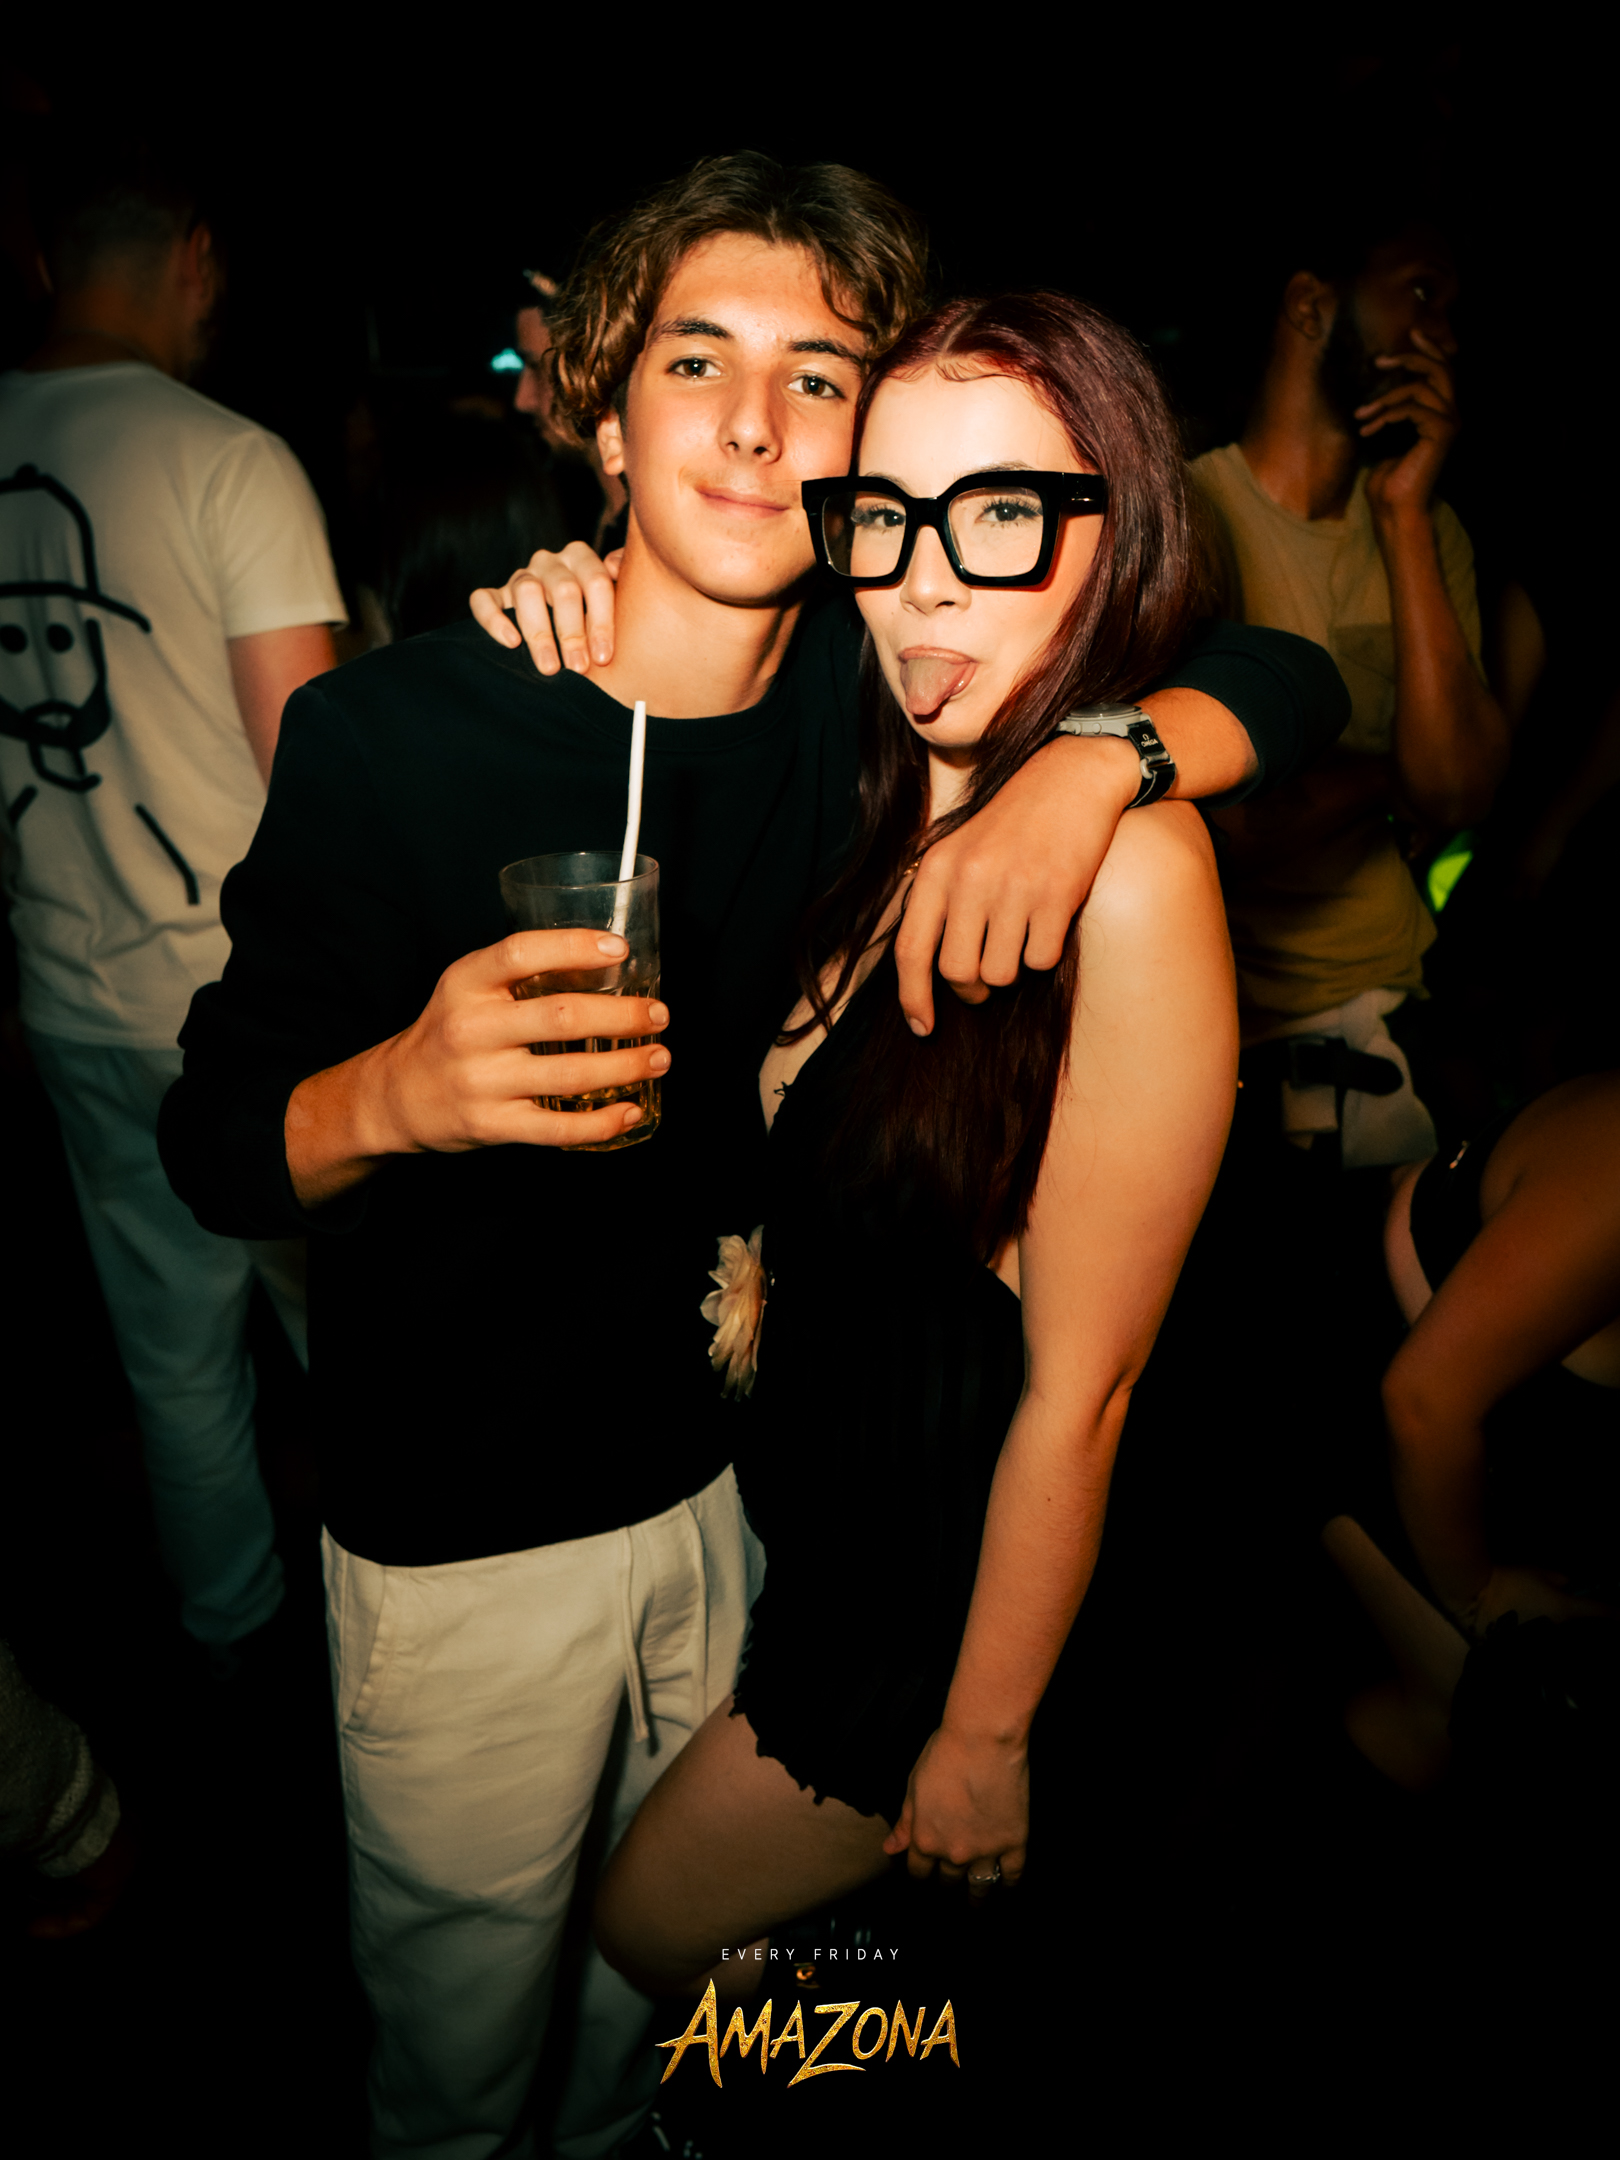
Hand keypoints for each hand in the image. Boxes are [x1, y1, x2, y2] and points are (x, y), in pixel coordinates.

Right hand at [325, 930, 665, 1164]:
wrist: (397, 1096)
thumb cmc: (450, 1032)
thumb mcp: (466, 989)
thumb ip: (519, 975)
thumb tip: (607, 963)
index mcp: (465, 984)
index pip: (520, 953)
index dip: (574, 947)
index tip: (620, 950)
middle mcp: (470, 1030)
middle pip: (561, 1017)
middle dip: (624, 1016)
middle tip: (658, 1015)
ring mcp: (481, 1081)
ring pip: (570, 1074)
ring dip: (626, 1066)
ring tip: (658, 1057)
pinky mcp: (493, 1125)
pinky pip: (559, 1128)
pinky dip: (603, 1122)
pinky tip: (631, 1110)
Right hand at [469, 541, 621, 676]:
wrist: (567, 623)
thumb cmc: (597, 615)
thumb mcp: (619, 597)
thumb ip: (625, 578)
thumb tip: (616, 567)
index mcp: (581, 558)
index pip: (596, 581)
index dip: (602, 621)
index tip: (604, 657)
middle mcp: (550, 562)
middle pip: (563, 589)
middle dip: (573, 633)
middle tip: (579, 668)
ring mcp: (521, 577)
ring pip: (526, 592)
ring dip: (540, 633)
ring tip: (550, 668)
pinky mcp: (496, 596)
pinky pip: (483, 600)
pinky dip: (494, 620)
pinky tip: (511, 643)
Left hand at [881, 1725, 1027, 1895]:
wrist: (982, 1740)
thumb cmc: (945, 1754)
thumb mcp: (914, 1786)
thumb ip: (905, 1822)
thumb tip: (891, 1847)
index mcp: (925, 1839)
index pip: (918, 1871)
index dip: (920, 1874)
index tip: (924, 1874)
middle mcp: (953, 1852)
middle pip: (947, 1880)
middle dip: (946, 1881)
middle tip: (950, 1882)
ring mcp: (985, 1851)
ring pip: (979, 1886)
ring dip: (976, 1897)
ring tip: (976, 1903)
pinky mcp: (1013, 1842)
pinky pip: (1012, 1875)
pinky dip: (1007, 1883)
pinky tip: (1004, 1885)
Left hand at [895, 733, 1138, 1034]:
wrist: (1071, 778)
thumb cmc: (1012, 823)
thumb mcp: (959, 850)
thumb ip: (938, 902)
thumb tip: (928, 975)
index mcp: (938, 868)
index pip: (911, 950)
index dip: (913, 997)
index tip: (923, 1027)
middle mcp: (970, 878)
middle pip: (958, 972)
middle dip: (972, 989)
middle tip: (985, 981)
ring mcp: (1013, 887)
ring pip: (1001, 973)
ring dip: (1012, 970)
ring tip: (1020, 937)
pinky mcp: (1056, 895)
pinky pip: (1040, 960)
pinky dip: (1043, 953)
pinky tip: (1048, 921)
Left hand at [1358, 329, 1458, 521]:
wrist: (1393, 509)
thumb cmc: (1386, 481)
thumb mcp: (1385, 436)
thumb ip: (1393, 409)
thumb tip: (1380, 387)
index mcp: (1441, 413)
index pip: (1442, 371)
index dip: (1429, 349)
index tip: (1409, 334)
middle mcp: (1451, 415)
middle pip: (1441, 369)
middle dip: (1410, 358)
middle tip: (1379, 362)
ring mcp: (1449, 424)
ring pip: (1421, 388)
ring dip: (1385, 398)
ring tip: (1362, 414)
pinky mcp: (1441, 433)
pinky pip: (1413, 407)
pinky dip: (1387, 414)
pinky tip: (1369, 429)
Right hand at [1471, 1565, 1614, 1636]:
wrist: (1474, 1597)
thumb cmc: (1508, 1580)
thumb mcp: (1536, 1571)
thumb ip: (1557, 1578)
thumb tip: (1567, 1585)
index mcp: (1565, 1609)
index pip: (1599, 1612)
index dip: (1614, 1613)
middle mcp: (1558, 1630)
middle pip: (1583, 1633)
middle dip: (1587, 1628)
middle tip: (1586, 1623)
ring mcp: (1542, 1643)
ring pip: (1563, 1643)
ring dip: (1565, 1637)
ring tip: (1559, 1631)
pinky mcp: (1526, 1650)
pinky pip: (1545, 1648)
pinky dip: (1546, 1643)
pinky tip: (1538, 1637)